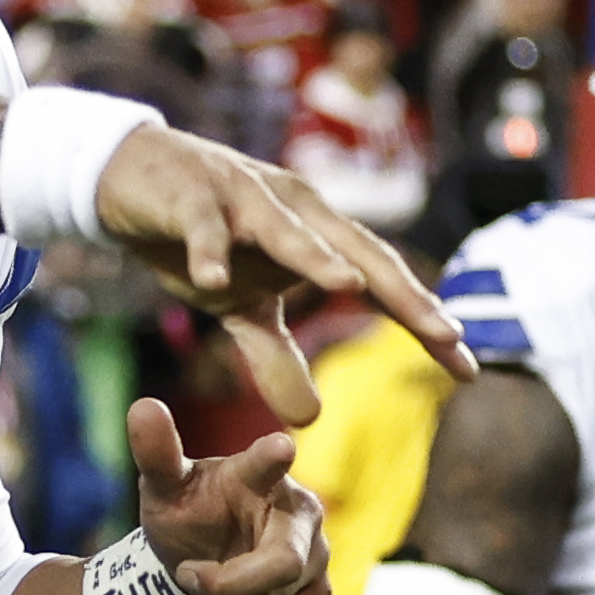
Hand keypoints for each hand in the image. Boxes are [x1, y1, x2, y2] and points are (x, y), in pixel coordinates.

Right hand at [82, 124, 465, 429]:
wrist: (128, 176)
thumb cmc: (201, 238)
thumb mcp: (239, 309)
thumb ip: (276, 358)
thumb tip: (311, 419)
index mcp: (316, 234)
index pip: (381, 282)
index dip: (423, 322)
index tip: (466, 369)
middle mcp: (294, 208)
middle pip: (357, 251)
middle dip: (402, 293)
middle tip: (446, 334)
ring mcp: (243, 197)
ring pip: (285, 228)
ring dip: (314, 254)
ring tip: (348, 283)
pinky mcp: (190, 196)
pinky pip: (203, 227)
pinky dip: (209, 251)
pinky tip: (213, 280)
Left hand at [121, 396, 333, 594]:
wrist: (197, 562)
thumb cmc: (186, 515)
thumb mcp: (163, 488)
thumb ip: (157, 453)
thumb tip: (141, 407)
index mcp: (258, 473)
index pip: (267, 464)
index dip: (272, 458)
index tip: (280, 447)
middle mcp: (299, 507)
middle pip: (282, 563)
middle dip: (228, 583)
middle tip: (189, 574)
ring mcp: (317, 550)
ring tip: (214, 582)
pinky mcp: (321, 588)